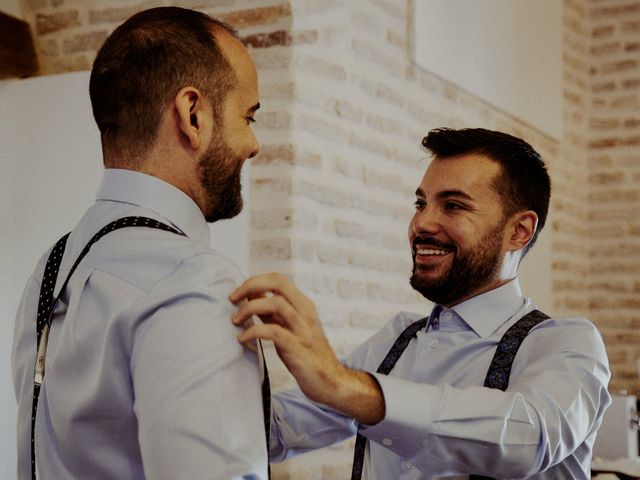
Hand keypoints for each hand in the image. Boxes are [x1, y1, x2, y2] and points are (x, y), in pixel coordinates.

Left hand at [229, 273, 384, 423]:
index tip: (237, 294)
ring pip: (275, 303)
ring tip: (236, 321)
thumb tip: (251, 295)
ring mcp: (302, 329)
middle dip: (250, 285)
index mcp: (303, 304)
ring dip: (249, 308)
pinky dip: (253, 331)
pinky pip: (272, 331)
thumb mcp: (289, 327)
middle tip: (233, 299)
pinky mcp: (297, 347)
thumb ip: (272, 312)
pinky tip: (243, 338)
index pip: (278, 278)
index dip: (254, 281)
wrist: (329, 381)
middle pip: (277, 283)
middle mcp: (305, 312)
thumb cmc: (305, 354)